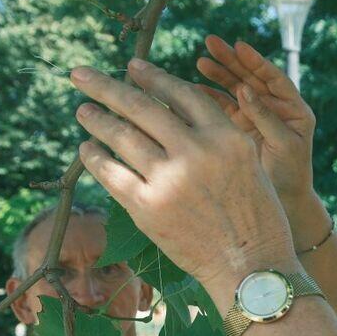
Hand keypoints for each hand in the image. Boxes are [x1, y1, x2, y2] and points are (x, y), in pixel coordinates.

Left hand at [70, 59, 295, 296]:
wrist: (252, 268)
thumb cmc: (256, 219)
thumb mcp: (250, 166)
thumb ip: (216, 139)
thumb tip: (171, 117)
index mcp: (227, 137)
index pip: (180, 94)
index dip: (152, 77)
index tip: (132, 67)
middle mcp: (197, 151)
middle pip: (141, 107)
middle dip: (106, 86)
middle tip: (80, 75)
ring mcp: (170, 179)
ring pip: (121, 136)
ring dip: (96, 119)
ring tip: (83, 111)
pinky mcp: (148, 208)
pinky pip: (111, 173)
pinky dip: (94, 158)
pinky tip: (86, 149)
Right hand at [195, 36, 315, 203]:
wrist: (285, 202)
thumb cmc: (292, 174)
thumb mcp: (284, 144)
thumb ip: (266, 117)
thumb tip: (245, 90)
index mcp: (294, 110)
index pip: (274, 79)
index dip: (257, 62)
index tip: (239, 46)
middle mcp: (275, 109)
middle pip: (252, 78)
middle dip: (232, 61)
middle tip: (211, 43)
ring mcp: (255, 117)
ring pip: (235, 89)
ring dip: (218, 75)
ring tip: (201, 61)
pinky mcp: (239, 128)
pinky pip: (223, 108)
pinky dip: (209, 98)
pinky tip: (193, 89)